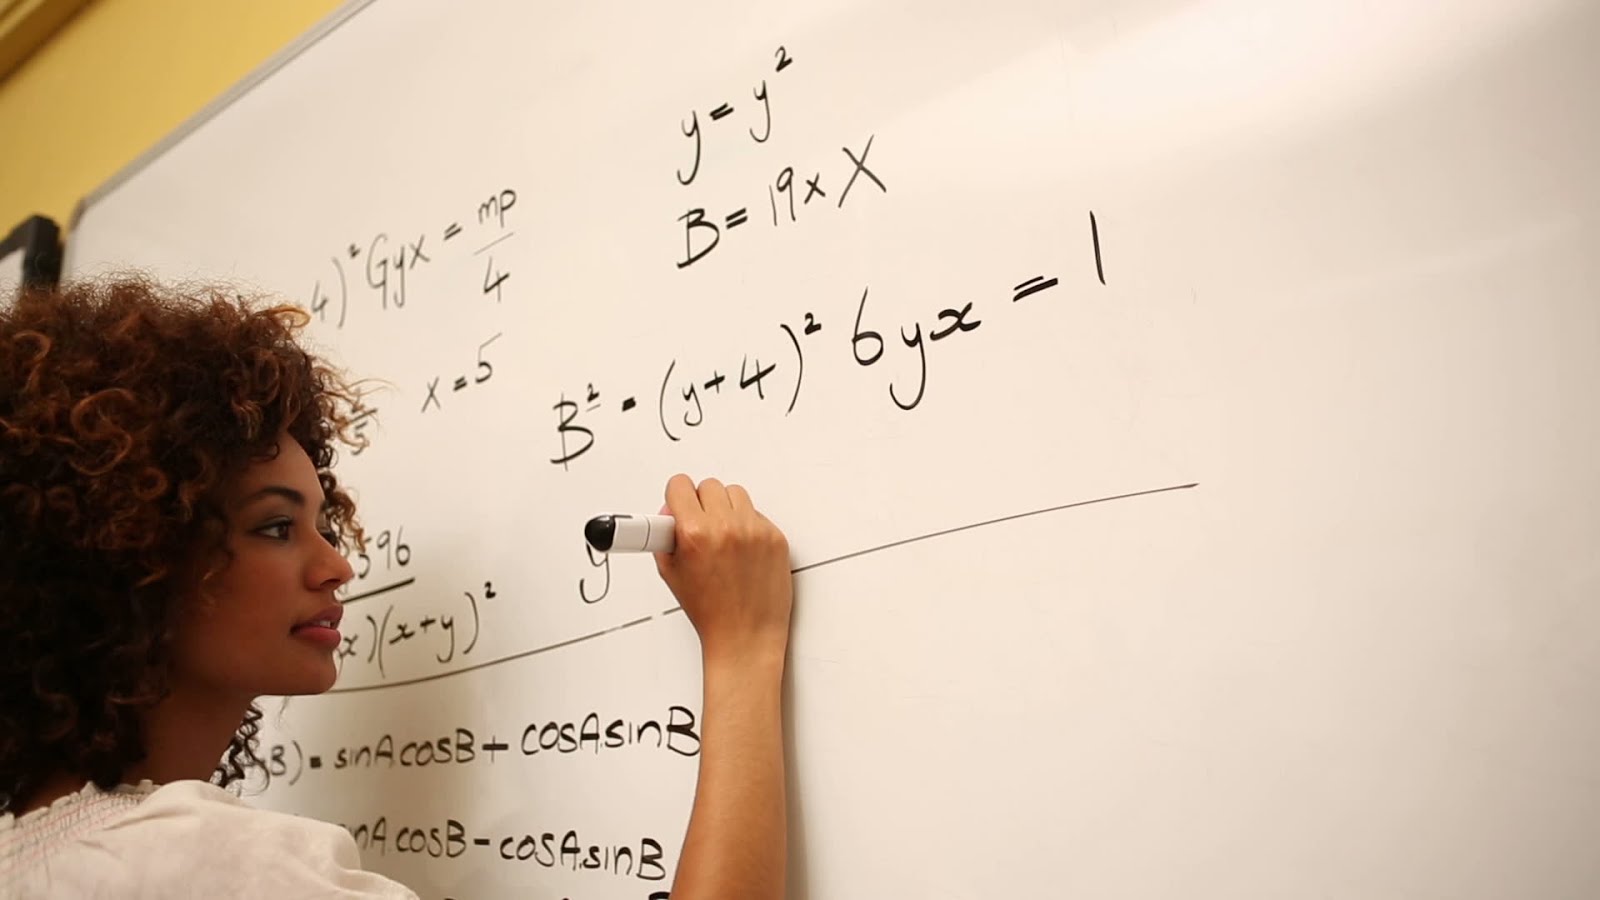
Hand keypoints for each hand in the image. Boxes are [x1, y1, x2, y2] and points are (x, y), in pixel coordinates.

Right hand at [654, 474, 793, 668]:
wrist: (745, 636)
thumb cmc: (711, 612)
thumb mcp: (671, 573)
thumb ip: (664, 537)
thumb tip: (670, 513)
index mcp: (695, 534)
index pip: (680, 485)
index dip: (677, 496)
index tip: (679, 504)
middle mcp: (726, 527)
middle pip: (709, 486)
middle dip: (701, 503)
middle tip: (700, 525)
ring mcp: (754, 531)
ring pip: (736, 494)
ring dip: (726, 509)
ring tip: (722, 536)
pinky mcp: (776, 538)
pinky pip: (757, 514)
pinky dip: (748, 526)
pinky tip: (742, 549)